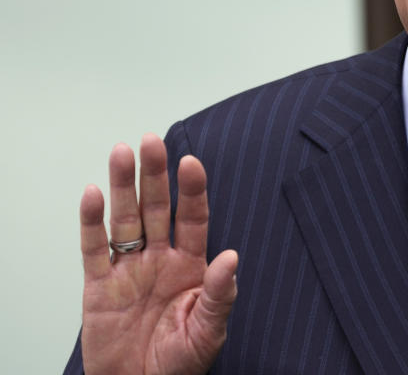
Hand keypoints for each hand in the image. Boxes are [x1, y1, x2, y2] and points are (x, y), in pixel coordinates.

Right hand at [79, 133, 237, 374]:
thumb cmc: (179, 364)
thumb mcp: (208, 331)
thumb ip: (219, 294)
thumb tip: (231, 257)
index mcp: (190, 265)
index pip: (192, 218)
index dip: (191, 190)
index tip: (190, 163)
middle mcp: (158, 259)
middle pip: (155, 208)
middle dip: (154, 174)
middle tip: (151, 141)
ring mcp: (128, 270)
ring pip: (124, 219)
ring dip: (122, 186)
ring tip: (122, 152)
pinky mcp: (99, 286)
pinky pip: (93, 249)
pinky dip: (91, 221)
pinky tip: (93, 194)